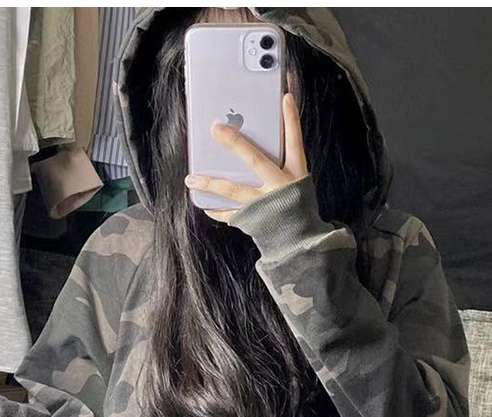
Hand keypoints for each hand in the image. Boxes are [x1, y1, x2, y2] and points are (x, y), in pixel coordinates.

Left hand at [185, 92, 308, 222]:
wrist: (300, 242)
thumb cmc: (297, 209)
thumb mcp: (297, 183)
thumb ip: (280, 165)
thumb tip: (254, 148)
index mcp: (296, 175)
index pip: (295, 141)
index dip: (291, 119)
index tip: (285, 97)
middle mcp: (280, 187)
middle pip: (255, 160)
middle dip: (234, 143)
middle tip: (215, 128)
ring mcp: (265, 204)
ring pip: (233, 190)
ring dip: (210, 183)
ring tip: (191, 179)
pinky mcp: (254, 219)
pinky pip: (230, 213)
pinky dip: (216, 209)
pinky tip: (205, 204)